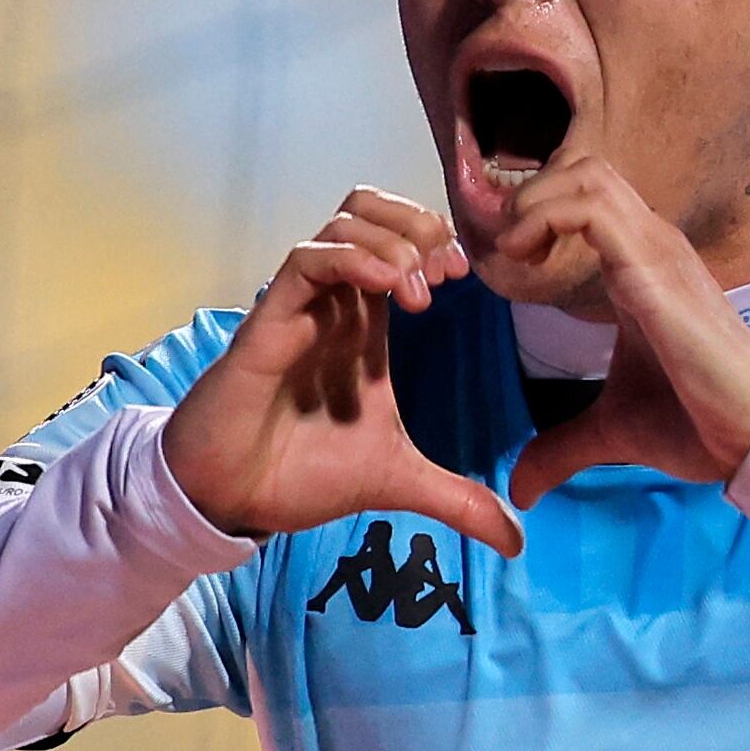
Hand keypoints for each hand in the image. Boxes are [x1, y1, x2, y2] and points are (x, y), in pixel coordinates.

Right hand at [163, 189, 524, 555]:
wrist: (233, 502)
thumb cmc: (301, 474)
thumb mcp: (397, 482)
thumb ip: (458, 500)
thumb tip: (516, 540)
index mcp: (366, 323)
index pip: (403, 242)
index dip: (440, 243)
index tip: (470, 278)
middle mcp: (335, 303)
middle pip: (371, 211)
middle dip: (420, 224)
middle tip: (448, 271)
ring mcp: (300, 306)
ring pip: (343, 224)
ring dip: (394, 242)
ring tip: (421, 293)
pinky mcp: (267, 322)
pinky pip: (305, 261)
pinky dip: (353, 259)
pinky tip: (389, 289)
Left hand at [495, 148, 749, 507]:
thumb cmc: (697, 420)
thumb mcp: (612, 430)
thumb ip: (564, 446)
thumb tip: (522, 487)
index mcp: (641, 267)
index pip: (587, 198)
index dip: (535, 213)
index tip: (501, 262)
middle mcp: (652, 245)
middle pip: (584, 168)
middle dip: (528, 195)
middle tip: (502, 249)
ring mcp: (656, 251)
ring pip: (586, 174)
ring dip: (532, 201)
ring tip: (512, 251)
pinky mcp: (653, 268)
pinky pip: (590, 207)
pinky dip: (544, 216)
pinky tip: (525, 260)